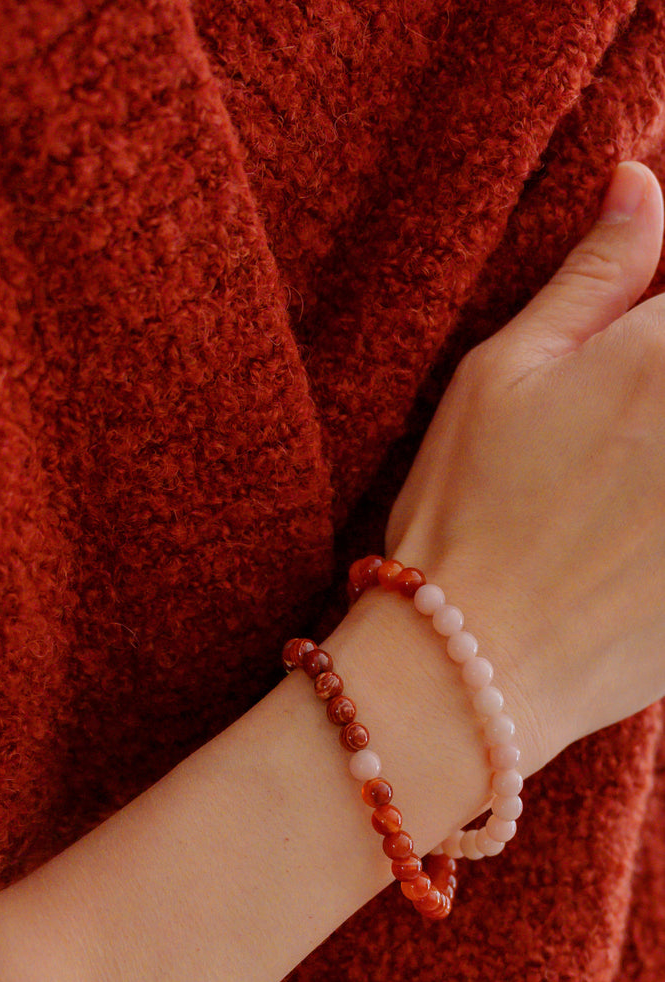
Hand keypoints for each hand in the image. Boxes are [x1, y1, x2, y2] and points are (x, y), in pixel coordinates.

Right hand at [385, 161, 664, 775]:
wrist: (476, 666)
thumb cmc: (467, 510)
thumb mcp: (501, 374)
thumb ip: (592, 275)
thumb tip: (642, 184)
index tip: (633, 338)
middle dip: (655, 368)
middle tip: (610, 422)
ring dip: (657, 440)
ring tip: (616, 469)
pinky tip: (634, 513)